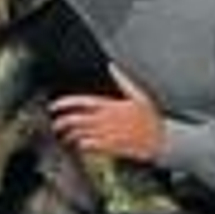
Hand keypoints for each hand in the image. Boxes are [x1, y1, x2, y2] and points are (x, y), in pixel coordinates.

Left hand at [48, 65, 164, 162]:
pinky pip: (89, 146)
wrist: (161, 140)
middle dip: (61, 122)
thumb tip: (113, 66)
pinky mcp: (110, 147)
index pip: (81, 102)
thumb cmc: (150, 118)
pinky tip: (78, 143)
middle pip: (76, 120)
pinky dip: (80, 145)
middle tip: (55, 124)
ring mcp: (106, 135)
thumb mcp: (139, 95)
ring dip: (68, 135)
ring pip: (79, 134)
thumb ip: (124, 80)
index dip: (65, 103)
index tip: (53, 106)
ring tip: (63, 135)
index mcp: (110, 106)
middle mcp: (105, 120)